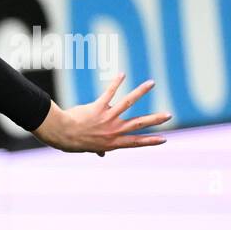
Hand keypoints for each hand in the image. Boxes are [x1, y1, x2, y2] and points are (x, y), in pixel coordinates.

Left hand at [34, 74, 170, 154]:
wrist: (61, 134)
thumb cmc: (74, 142)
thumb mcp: (90, 148)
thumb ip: (99, 149)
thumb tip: (102, 155)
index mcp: (112, 142)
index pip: (135, 142)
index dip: (150, 141)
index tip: (164, 139)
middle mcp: (113, 130)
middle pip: (138, 124)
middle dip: (155, 119)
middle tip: (169, 115)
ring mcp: (107, 118)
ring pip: (128, 103)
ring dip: (141, 91)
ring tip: (151, 83)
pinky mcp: (99, 107)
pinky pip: (109, 92)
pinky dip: (116, 82)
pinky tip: (122, 74)